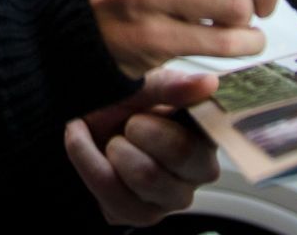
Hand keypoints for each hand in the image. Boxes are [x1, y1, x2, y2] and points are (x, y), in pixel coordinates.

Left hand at [66, 69, 219, 226]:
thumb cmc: (118, 107)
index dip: (202, 118)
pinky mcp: (143, 215)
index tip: (167, 109)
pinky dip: (89, 159)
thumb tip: (209, 82)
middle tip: (128, 122)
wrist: (78, 128)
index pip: (218, 130)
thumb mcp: (138, 85)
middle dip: (141, 128)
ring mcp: (173, 196)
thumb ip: (171, 86)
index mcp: (206, 133)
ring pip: (146, 174)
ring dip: (116, 147)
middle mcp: (198, 169)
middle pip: (182, 151)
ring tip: (111, 138)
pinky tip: (86, 146)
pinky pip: (114, 191)